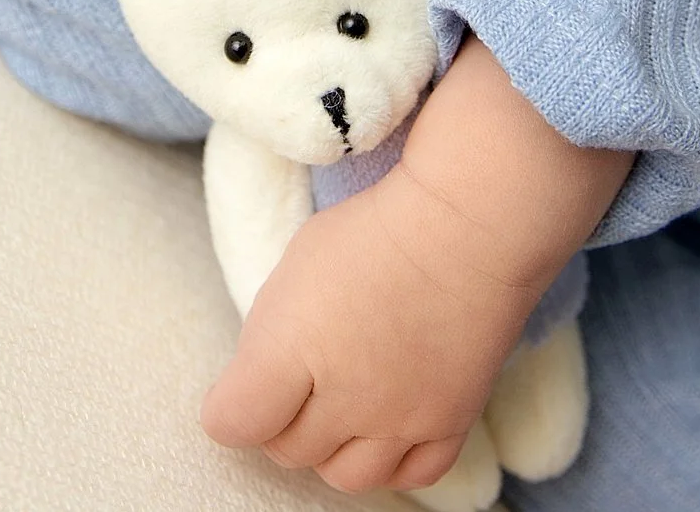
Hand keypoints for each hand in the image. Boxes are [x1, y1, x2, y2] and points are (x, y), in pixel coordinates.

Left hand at [199, 163, 540, 494]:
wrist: (470, 222)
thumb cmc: (377, 228)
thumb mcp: (297, 262)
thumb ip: (274, 332)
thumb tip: (266, 373)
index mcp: (290, 350)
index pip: (232, 423)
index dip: (229, 407)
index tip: (243, 384)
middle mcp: (344, 397)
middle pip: (287, 450)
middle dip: (283, 420)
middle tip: (300, 378)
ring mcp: (400, 417)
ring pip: (344, 475)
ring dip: (333, 446)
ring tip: (343, 402)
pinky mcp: (450, 422)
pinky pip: (410, 477)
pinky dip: (392, 460)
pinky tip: (388, 424)